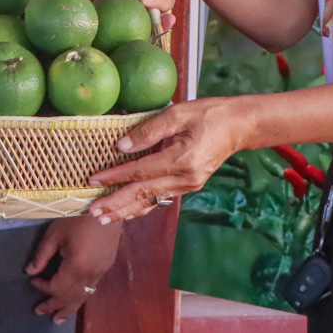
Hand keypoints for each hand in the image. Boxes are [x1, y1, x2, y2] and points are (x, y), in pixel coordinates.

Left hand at [26, 215, 123, 322]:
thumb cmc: (77, 216)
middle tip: (38, 312)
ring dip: (69, 308)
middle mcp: (91, 273)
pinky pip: (91, 288)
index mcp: (77, 266)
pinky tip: (75, 300)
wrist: (106, 206)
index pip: (57, 287)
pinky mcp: (106, 267)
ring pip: (83, 296)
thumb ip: (42, 255)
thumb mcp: (55, 233)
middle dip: (53, 305)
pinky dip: (80, 297)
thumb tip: (29, 271)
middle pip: (70, 297)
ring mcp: (101, 271)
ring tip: (57, 319)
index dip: (42, 287)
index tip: (32, 281)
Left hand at [86, 98, 251, 223]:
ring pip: (151, 201)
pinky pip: (161, 198)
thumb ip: (148, 130)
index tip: (94, 181)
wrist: (239, 126)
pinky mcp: (189, 185)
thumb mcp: (178, 114)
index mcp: (182, 160)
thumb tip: (121, 146)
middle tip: (93, 211)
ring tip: (103, 218)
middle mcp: (186, 178)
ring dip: (126, 211)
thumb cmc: (210, 114)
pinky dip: (142, 206)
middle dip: (116, 203)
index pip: (141, 171)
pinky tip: (127, 212)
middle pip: (144, 194)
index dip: (115, 177)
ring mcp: (189, 185)